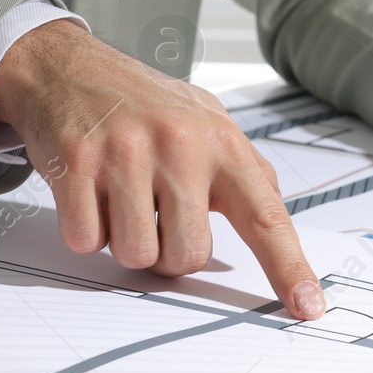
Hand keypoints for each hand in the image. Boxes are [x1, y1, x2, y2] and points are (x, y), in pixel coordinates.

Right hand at [0, 20, 323, 318]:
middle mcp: (178, 144)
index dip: (288, 268)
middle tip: (152, 214)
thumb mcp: (204, 121)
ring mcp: (125, 152)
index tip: (307, 306)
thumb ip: (240, 171)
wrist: (65, 67)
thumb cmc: (138, 102)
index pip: (265, 216)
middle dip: (166, 250)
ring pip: (135, 254)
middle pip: (187, 256)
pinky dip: (85, 229)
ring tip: (119, 197)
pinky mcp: (77, 163)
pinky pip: (86, 240)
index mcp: (220, 140)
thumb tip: (272, 225)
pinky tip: (87, 191)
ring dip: (123, 240)